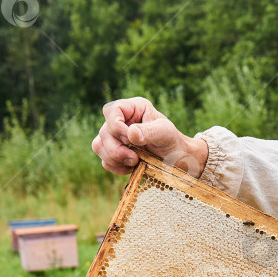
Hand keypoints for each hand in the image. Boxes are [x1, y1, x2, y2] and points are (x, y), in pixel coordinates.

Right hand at [91, 97, 207, 176]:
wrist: (178, 160)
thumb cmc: (174, 142)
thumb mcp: (166, 133)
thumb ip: (150, 131)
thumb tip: (130, 133)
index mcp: (133, 108)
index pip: (111, 111)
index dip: (116, 126)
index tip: (131, 140)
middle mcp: (122, 120)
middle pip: (103, 132)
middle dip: (117, 149)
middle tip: (135, 158)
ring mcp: (116, 137)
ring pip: (99, 146)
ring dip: (115, 158)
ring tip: (135, 163)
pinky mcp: (115, 153)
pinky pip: (105, 160)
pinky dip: (116, 167)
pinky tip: (132, 168)